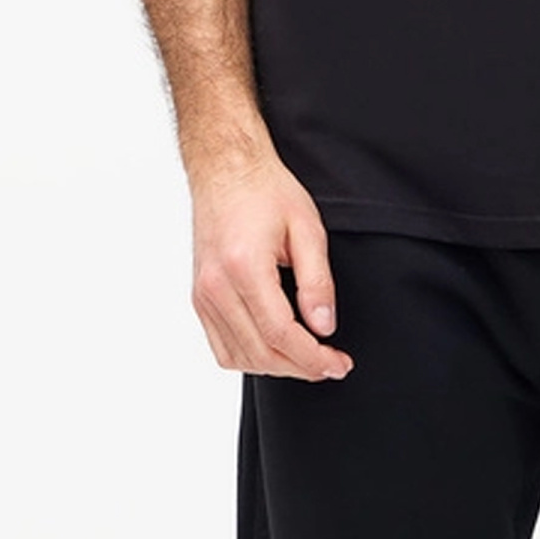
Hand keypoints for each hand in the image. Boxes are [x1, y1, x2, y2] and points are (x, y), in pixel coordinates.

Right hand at [190, 149, 353, 379]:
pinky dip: (251, 358)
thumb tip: (324, 326)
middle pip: (261, 353)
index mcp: (243, 267)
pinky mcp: (199, 298)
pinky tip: (276, 350)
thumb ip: (318, 281)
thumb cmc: (266, 191)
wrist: (226, 170)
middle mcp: (216, 286)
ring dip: (277, 367)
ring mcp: (203, 294)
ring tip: (309, 359)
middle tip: (332, 366)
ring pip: (239, 357)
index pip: (281, 334)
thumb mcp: (307, 228)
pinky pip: (222, 347)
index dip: (315, 358)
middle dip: (302, 368)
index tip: (340, 364)